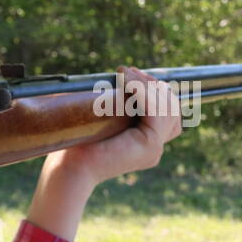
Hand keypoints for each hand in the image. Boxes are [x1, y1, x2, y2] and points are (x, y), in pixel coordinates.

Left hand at [45, 65, 183, 185]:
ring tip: (123, 74)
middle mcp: (155, 148)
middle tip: (126, 72)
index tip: (129, 74)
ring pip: (167, 107)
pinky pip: (157, 111)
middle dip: (151, 84)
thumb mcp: (102, 120)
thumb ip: (117, 106)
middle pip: (171, 107)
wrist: (70, 169)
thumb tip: (122, 76)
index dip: (153, 89)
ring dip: (145, 84)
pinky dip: (143, 92)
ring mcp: (155, 149)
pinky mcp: (150, 146)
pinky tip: (127, 82)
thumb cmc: (77, 145)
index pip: (168, 111)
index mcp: (145, 145)